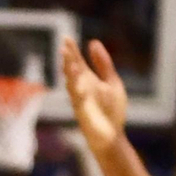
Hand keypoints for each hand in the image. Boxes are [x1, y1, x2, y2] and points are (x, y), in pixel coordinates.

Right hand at [60, 35, 127, 155]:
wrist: (110, 136)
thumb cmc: (111, 111)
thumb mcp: (111, 81)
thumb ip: (103, 64)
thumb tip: (93, 42)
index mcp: (88, 80)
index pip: (77, 62)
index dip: (72, 51)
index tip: (66, 38)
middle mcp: (82, 89)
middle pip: (73, 71)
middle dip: (68, 60)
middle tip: (64, 46)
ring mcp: (81, 101)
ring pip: (73, 85)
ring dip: (70, 74)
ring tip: (68, 61)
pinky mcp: (84, 113)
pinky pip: (79, 101)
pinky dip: (77, 92)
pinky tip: (76, 83)